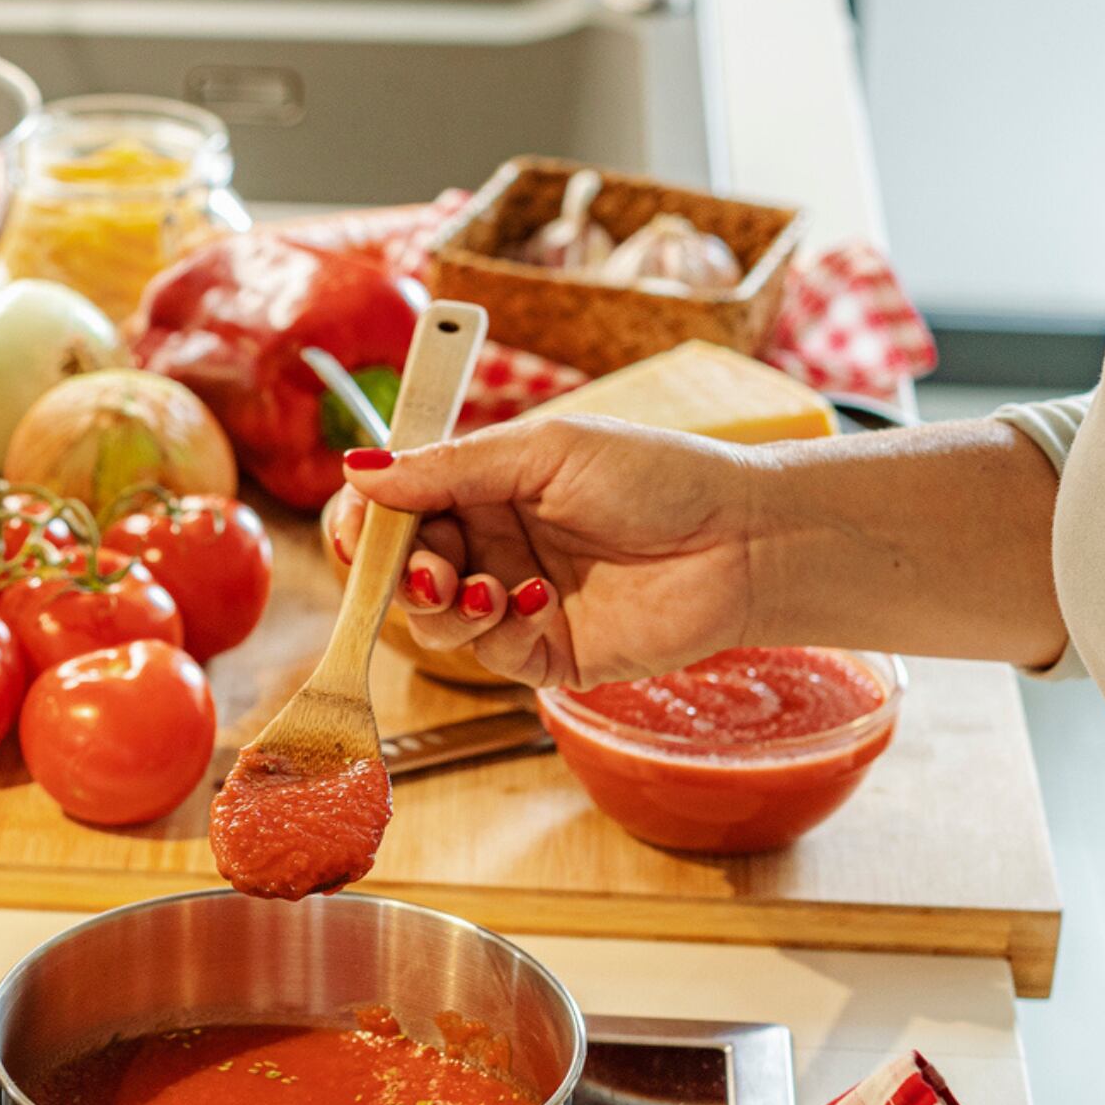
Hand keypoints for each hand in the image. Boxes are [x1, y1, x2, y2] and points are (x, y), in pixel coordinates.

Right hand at [331, 416, 767, 688]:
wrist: (744, 538)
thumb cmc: (659, 476)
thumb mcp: (546, 450)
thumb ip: (451, 466)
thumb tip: (360, 469)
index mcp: (488, 487)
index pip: (400, 506)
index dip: (370, 518)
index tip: (360, 524)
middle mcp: (496, 544)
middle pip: (406, 567)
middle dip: (403, 569)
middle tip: (429, 566)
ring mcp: (518, 601)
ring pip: (435, 619)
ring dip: (441, 605)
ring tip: (481, 587)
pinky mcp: (548, 653)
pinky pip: (489, 654)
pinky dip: (495, 629)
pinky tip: (536, 599)